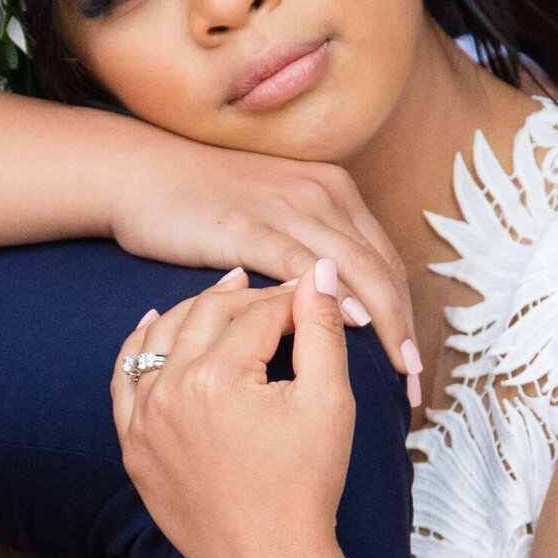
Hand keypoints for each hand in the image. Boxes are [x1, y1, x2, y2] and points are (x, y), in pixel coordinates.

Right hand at [105, 131, 422, 403]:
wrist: (141, 175)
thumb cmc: (201, 207)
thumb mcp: (272, 220)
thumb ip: (306, 250)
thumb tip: (331, 305)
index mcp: (333, 191)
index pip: (386, 261)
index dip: (406, 315)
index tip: (413, 366)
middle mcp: (322, 193)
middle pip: (383, 269)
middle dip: (406, 329)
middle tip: (416, 382)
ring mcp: (290, 206)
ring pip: (357, 269)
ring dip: (385, 324)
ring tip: (398, 372)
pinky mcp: (253, 224)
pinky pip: (305, 265)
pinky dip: (335, 298)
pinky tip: (353, 330)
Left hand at [110, 263, 359, 557]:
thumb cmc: (305, 488)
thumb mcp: (328, 401)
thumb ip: (320, 329)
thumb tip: (315, 272)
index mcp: (218, 376)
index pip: (258, 313)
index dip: (293, 300)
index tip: (315, 300)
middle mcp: (170, 390)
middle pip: (208, 315)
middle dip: (248, 297)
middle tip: (277, 292)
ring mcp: (144, 420)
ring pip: (162, 338)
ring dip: (194, 310)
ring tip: (224, 291)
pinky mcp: (134, 446)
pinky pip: (125, 380)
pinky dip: (138, 346)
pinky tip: (153, 323)